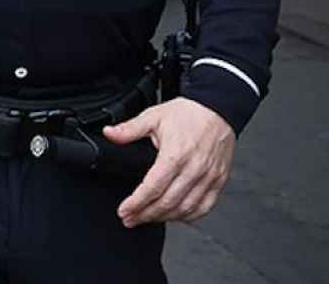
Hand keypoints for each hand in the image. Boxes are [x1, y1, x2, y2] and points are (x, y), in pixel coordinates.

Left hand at [106, 97, 236, 226]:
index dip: (137, 202)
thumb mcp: (153, 116)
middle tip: (130, 219)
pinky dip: (189, 216)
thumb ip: (129, 129)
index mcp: (175, 154)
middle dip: (145, 214)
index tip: (124, 210)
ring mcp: (209, 177)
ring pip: (186, 208)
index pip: (153, 187)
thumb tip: (109, 133)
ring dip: (165, 218)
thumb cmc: (187, 113)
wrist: (218, 109)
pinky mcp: (219, 181)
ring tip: (147, 219)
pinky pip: (205, 206)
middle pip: (168, 202)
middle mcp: (194, 169)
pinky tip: (175, 216)